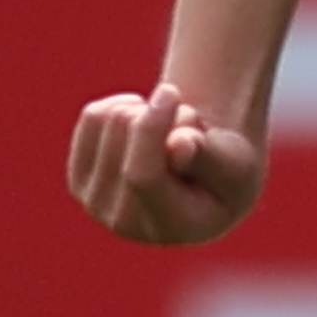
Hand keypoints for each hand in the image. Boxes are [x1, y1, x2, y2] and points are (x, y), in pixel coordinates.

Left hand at [66, 83, 268, 243]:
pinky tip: (144, 126)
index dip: (152, 129)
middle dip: (162, 115)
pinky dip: (123, 107)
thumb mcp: (236, 166)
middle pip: (124, 137)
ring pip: (107, 121)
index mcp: (171, 226)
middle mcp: (126, 223)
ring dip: (147, 113)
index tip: (170, 90)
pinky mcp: (80, 181)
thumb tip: (177, 144)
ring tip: (169, 135)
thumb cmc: (226, 173)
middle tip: (188, 131)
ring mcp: (97, 204)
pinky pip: (93, 117)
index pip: (142, 175)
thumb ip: (210, 157)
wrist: (202, 186)